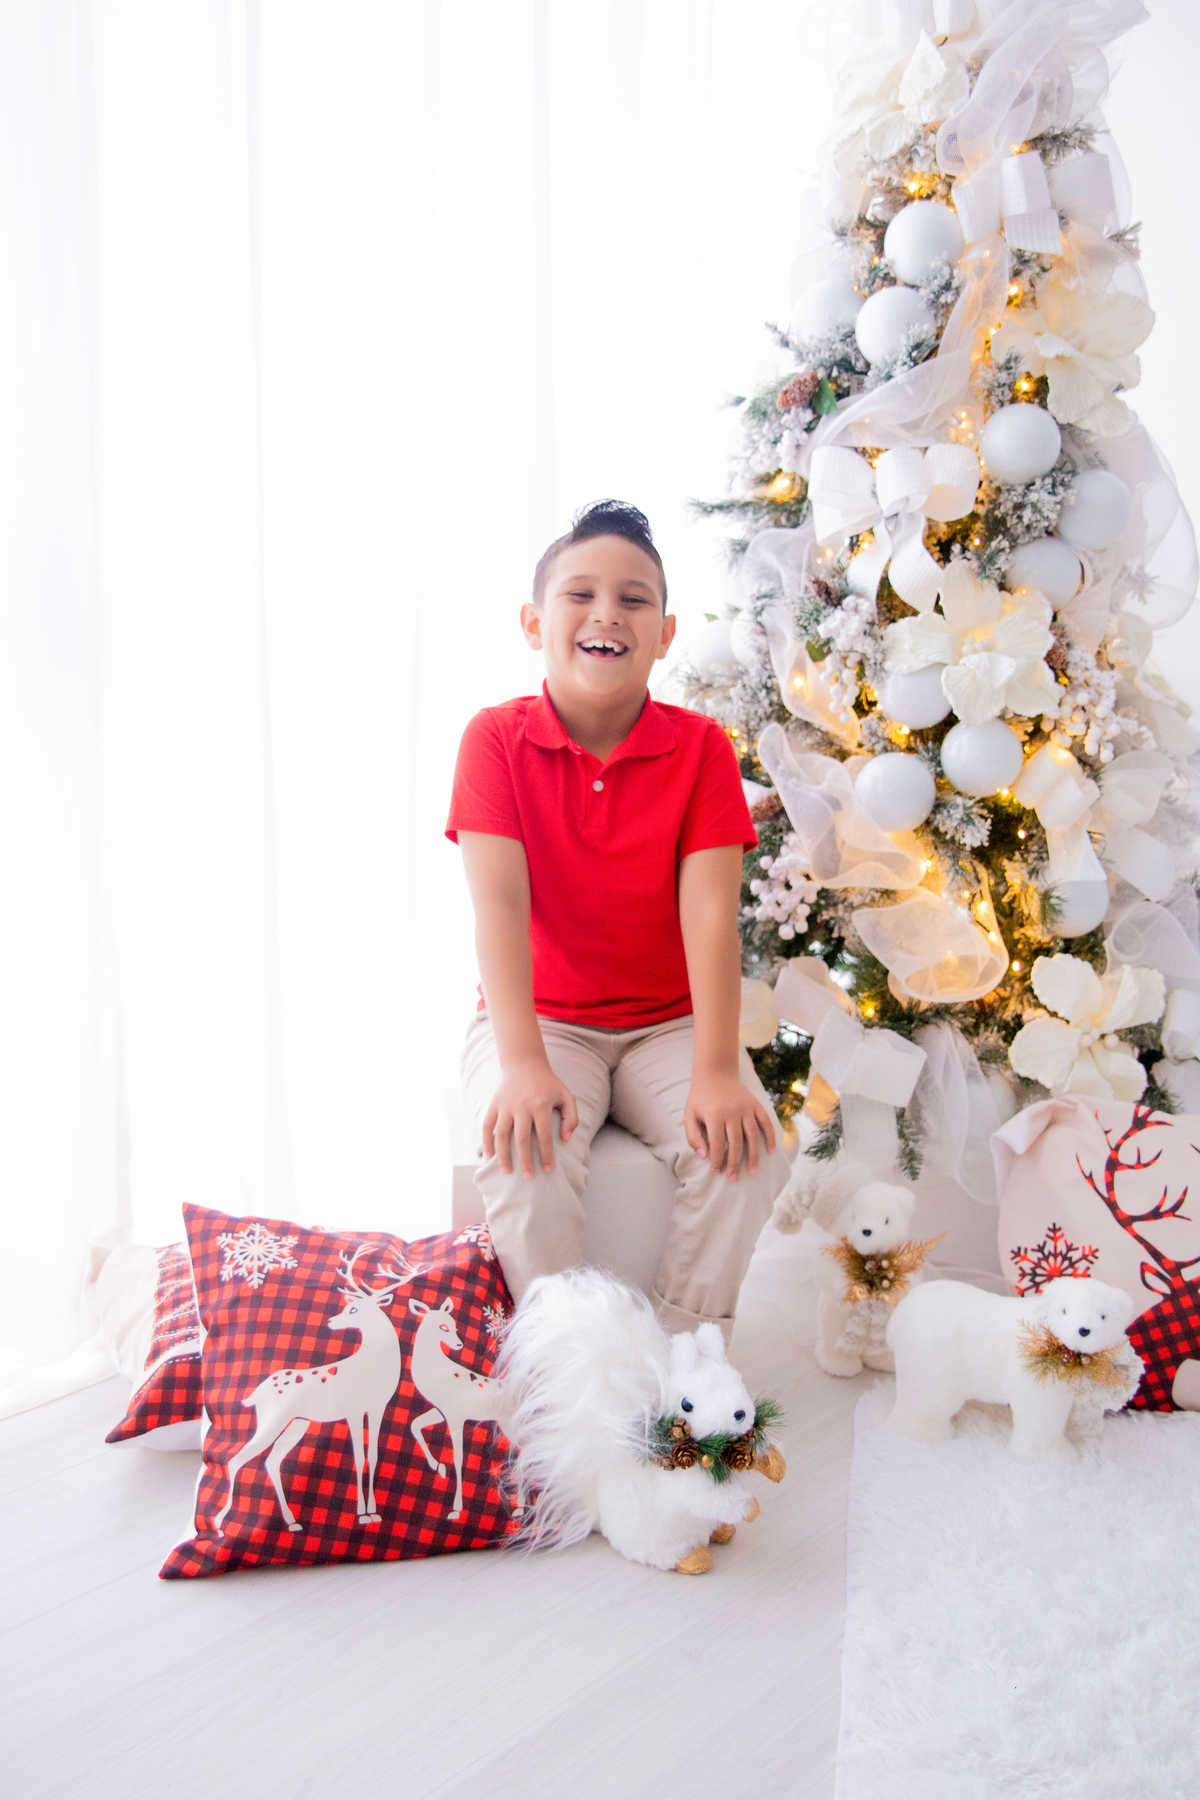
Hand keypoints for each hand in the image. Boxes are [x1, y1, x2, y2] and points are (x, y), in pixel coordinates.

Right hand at [483, 1056, 579, 1179]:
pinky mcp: (494, 1105)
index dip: (546, 1155)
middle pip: (522, 1139)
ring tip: (507, 1172)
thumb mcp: (566, 1096)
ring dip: (503, 1156)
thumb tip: (565, 1139)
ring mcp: (506, 1105)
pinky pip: (487, 1126)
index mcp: (541, 1104)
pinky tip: (489, 1157)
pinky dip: (486, 1142)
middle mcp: (522, 1105)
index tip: (548, 1170)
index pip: (544, 1135)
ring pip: (502, 1135)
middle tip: (529, 1177)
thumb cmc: (549, 1084)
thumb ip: (571, 1117)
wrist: (524, 1064)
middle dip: (525, 1160)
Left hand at [684, 1071, 775, 1181]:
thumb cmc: (700, 1098)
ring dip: (754, 1156)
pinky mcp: (756, 1104)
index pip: (717, 1144)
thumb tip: (704, 1156)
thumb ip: (693, 1136)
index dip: (717, 1160)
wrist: (715, 1074)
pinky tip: (771, 1152)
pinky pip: (765, 1123)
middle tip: (734, 1179)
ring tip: (753, 1172)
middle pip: (736, 1144)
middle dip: (735, 1164)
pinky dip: (771, 1137)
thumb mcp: (689, 1115)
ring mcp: (746, 1108)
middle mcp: (732, 1112)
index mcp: (714, 1115)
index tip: (716, 1172)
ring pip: (753, 1136)